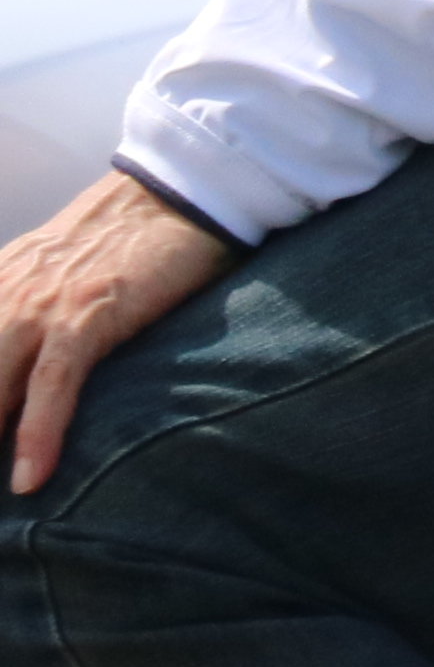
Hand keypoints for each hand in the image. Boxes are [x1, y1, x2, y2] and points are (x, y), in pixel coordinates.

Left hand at [0, 173, 234, 495]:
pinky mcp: (90, 313)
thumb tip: (21, 368)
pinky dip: (38, 435)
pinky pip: (53, 385)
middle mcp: (3, 296)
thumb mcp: (53, 266)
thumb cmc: (128, 235)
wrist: (183, 188)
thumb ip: (22, 305)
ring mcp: (42, 305)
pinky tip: (29, 478)